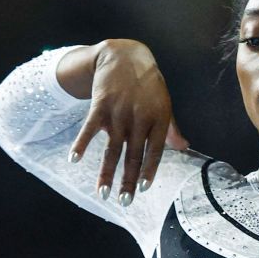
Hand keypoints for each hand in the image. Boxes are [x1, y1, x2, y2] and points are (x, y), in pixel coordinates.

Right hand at [66, 39, 190, 202]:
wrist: (124, 55)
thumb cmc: (147, 83)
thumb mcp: (164, 102)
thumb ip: (171, 128)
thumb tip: (184, 147)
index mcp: (158, 118)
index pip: (156, 150)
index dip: (150, 170)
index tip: (144, 189)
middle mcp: (139, 117)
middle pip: (134, 154)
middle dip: (128, 180)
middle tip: (124, 202)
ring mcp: (119, 111)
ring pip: (112, 148)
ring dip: (106, 172)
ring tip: (103, 193)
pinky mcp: (100, 104)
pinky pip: (89, 128)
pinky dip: (81, 144)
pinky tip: (74, 160)